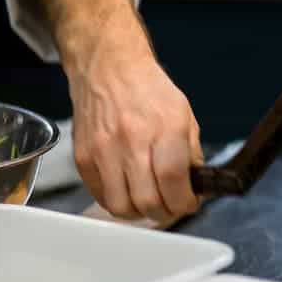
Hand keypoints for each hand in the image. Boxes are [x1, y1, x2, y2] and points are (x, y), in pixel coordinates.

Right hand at [38, 0, 203, 221]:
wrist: (108, 68)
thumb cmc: (149, 90)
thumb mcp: (185, 116)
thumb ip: (192, 154)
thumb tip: (197, 188)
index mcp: (165, 128)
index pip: (174, 181)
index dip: (184, 203)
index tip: (189, 204)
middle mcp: (132, 140)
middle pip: (148, 201)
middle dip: (166, 212)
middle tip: (171, 206)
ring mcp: (104, 151)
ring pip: (122, 206)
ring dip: (140, 212)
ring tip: (150, 201)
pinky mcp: (83, 158)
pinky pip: (101, 196)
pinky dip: (118, 202)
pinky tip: (129, 191)